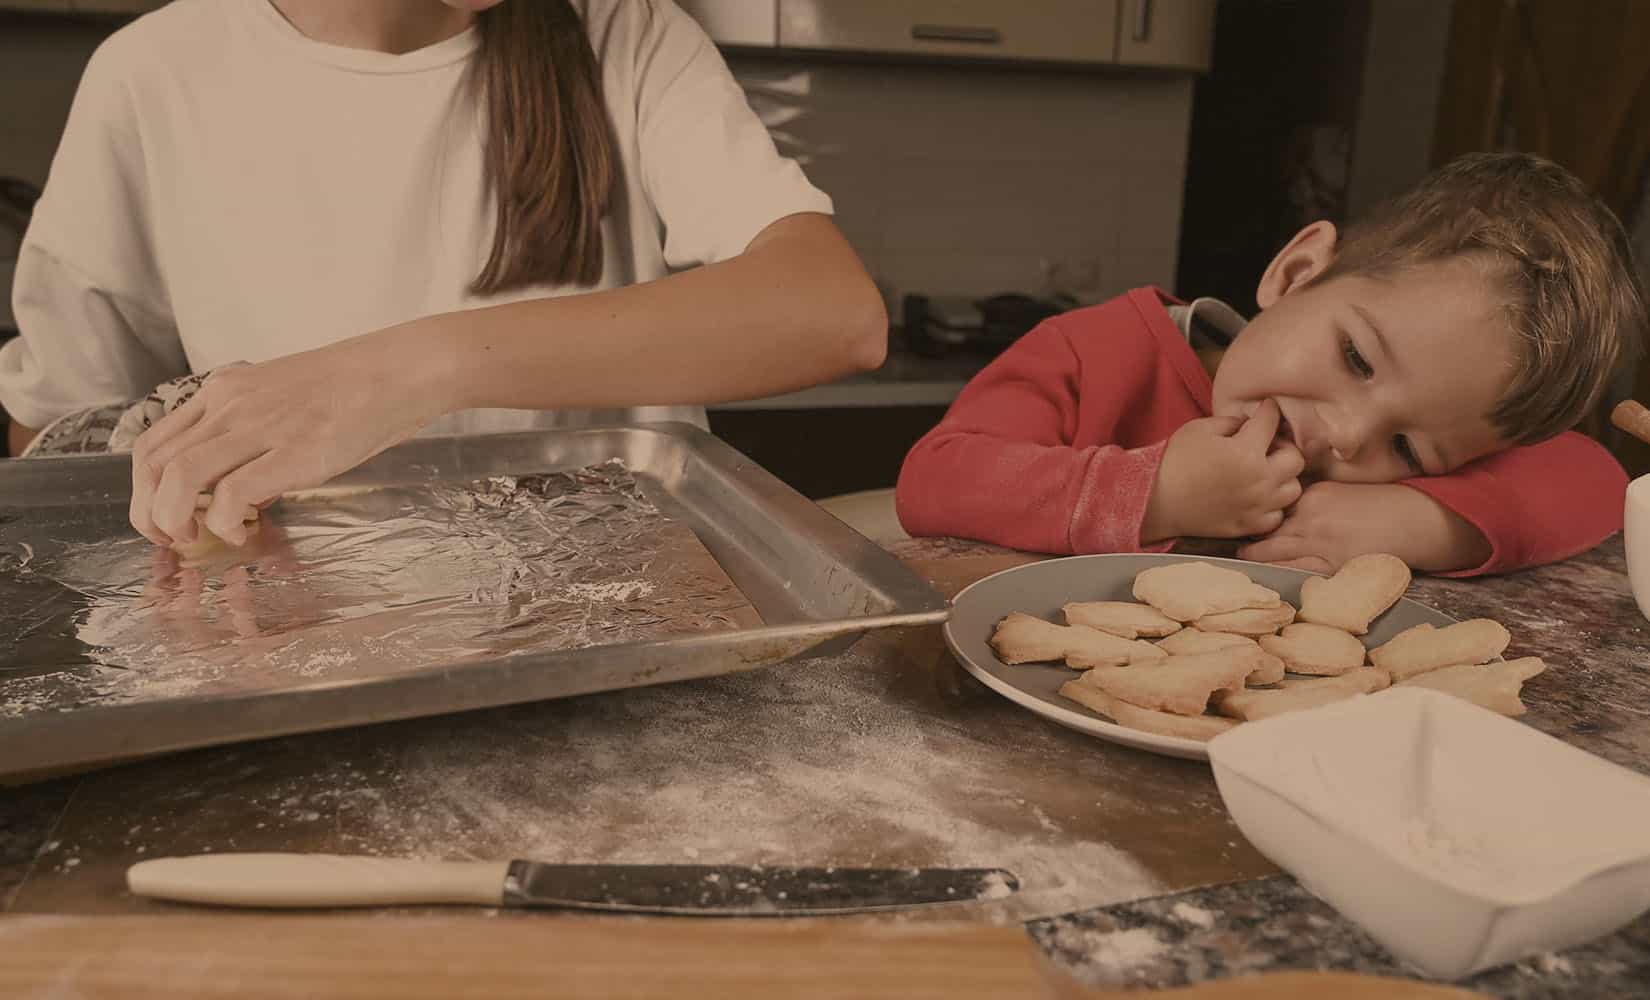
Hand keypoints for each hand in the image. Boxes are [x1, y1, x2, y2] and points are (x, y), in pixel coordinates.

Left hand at [128, 326, 450, 547]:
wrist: (401, 369)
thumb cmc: (355, 387)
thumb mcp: (284, 399)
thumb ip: (253, 434)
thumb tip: (242, 488)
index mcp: (225, 393)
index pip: (154, 445)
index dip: (144, 492)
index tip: (163, 518)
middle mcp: (231, 406)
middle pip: (155, 466)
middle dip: (152, 514)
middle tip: (176, 539)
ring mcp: (261, 426)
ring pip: (181, 479)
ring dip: (176, 521)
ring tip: (202, 540)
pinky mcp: (295, 451)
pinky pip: (233, 494)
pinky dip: (226, 523)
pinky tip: (245, 530)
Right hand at [1143, 399, 1303, 541]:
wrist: (1155, 500)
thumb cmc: (1174, 461)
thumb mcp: (1200, 428)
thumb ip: (1232, 422)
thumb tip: (1250, 423)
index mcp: (1246, 451)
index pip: (1271, 422)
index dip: (1269, 410)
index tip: (1267, 409)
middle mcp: (1259, 480)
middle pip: (1296, 459)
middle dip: (1283, 447)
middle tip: (1266, 446)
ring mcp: (1256, 506)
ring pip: (1293, 489)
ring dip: (1282, 477)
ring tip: (1264, 473)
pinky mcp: (1249, 525)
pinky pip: (1277, 515)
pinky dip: (1272, 505)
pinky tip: (1256, 497)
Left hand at [1237, 480, 1492, 573]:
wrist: (1419, 519)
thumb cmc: (1382, 503)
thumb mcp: (1340, 492)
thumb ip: (1308, 499)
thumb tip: (1278, 504)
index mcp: (1312, 494)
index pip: (1268, 505)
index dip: (1248, 513)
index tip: (1230, 515)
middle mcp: (1309, 517)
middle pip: (1262, 529)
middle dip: (1242, 536)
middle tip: (1224, 541)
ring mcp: (1320, 544)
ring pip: (1271, 553)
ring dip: (1253, 558)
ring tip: (1238, 561)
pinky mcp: (1333, 566)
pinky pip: (1294, 573)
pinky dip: (1276, 575)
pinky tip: (1263, 579)